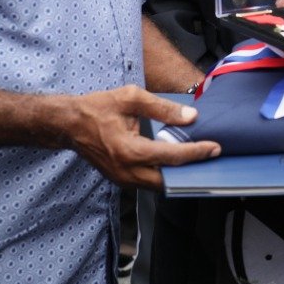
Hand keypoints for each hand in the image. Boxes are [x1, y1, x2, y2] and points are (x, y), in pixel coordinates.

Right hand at [62, 85, 219, 187]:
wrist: (69, 124)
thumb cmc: (97, 108)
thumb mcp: (130, 98)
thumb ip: (162, 108)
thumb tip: (190, 116)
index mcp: (129, 150)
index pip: (171, 155)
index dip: (196, 152)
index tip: (214, 148)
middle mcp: (126, 171)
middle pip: (168, 179)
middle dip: (191, 170)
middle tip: (211, 158)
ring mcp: (122, 179)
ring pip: (158, 185)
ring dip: (178, 175)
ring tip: (198, 161)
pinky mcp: (120, 180)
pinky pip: (148, 183)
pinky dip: (164, 175)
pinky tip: (176, 164)